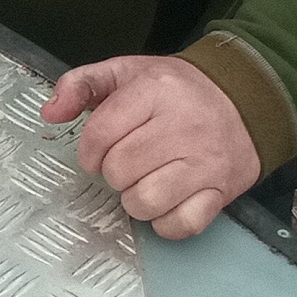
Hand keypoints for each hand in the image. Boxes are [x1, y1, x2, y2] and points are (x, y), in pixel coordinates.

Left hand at [43, 56, 261, 239]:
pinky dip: (166, 222)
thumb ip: (81, 84)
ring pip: (145, 202)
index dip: (89, 150)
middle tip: (129, 162)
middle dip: (114, 172)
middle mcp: (184, 126)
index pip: (100, 134)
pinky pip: (180, 225)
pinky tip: (167, 202)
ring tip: (146, 181)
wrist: (246, 99)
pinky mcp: (221, 191)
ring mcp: (205, 162)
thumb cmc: (179, 90)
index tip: (98, 151)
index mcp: (157, 90)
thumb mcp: (128, 72)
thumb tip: (50, 112)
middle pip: (119, 171)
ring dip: (136, 199)